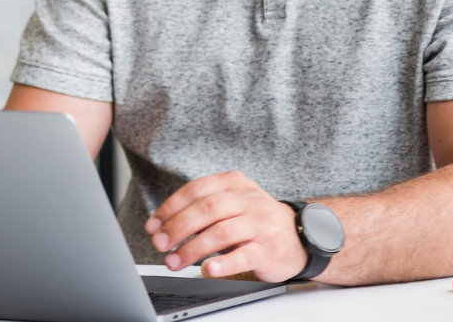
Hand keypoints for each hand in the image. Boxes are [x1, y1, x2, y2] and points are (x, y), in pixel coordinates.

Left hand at [144, 171, 308, 282]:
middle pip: (207, 209)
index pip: (196, 190)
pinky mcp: (268, 249)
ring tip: (175, 262)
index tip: (153, 226)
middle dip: (177, 228)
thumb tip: (162, 226)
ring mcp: (259, 224)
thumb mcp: (231, 202)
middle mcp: (247, 200)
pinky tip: (207, 269)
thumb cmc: (255, 219)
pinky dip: (224, 263)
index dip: (170, 208)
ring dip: (193, 248)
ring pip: (221, 232)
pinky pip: (244, 255)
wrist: (300, 235)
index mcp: (233, 183)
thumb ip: (201, 208)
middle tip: (160, 245)